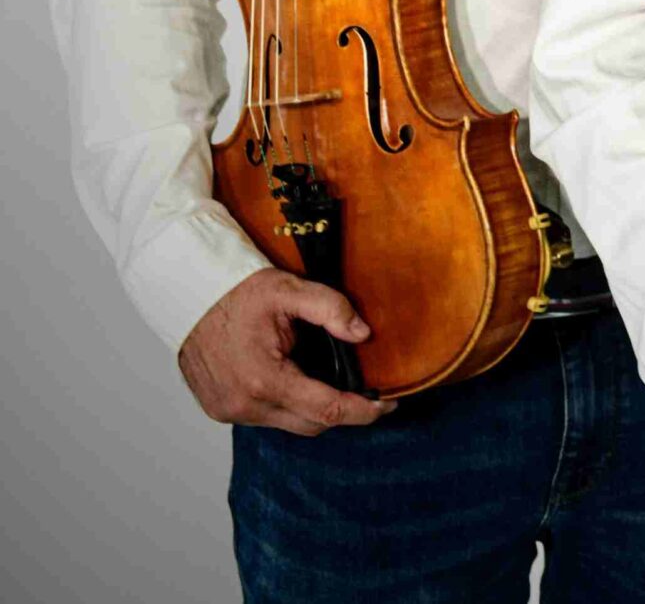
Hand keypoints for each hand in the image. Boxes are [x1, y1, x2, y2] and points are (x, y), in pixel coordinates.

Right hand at [176, 269, 393, 433]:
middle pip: (311, 424)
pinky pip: (266, 417)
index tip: (387, 406)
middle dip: (343, 411)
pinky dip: (287, 405)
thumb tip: (363, 334)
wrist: (187, 296)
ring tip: (333, 383)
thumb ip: (332, 309)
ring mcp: (228, 411)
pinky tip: (298, 382)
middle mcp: (244, 404)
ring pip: (288, 423)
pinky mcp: (219, 410)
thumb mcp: (289, 290)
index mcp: (264, 379)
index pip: (327, 410)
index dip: (363, 411)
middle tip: (367, 393)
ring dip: (313, 408)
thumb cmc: (235, 292)